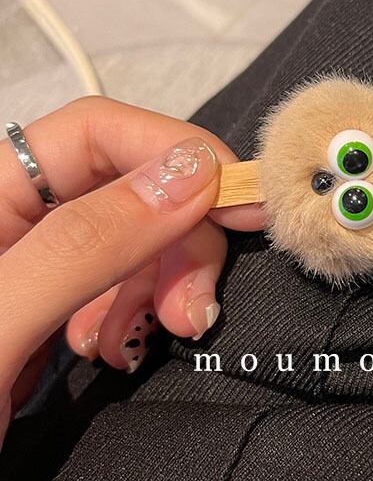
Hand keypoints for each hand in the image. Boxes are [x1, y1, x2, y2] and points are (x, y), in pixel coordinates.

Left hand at [0, 97, 262, 445]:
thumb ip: (86, 245)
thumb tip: (191, 175)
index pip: (98, 132)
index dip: (178, 154)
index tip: (241, 205)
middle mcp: (12, 216)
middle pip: (131, 187)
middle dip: (179, 243)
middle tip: (193, 308)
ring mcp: (34, 264)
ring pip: (136, 238)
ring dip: (159, 286)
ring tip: (136, 343)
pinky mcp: (54, 307)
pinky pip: (122, 285)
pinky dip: (138, 313)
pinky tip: (116, 349)